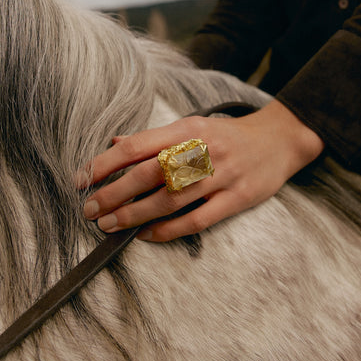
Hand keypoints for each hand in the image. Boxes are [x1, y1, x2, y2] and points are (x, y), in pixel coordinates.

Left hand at [78, 99, 323, 241]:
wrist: (279, 140)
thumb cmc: (227, 135)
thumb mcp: (193, 125)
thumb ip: (154, 138)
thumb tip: (114, 142)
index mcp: (187, 129)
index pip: (137, 146)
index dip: (104, 164)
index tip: (81, 180)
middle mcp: (202, 150)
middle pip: (149, 174)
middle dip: (113, 194)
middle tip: (89, 210)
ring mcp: (221, 175)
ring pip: (170, 200)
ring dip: (134, 215)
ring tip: (109, 225)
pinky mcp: (237, 198)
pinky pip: (198, 219)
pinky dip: (169, 230)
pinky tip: (147, 235)